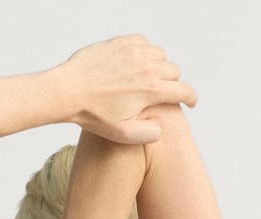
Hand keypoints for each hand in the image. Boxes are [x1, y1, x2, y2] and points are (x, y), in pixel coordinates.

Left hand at [53, 34, 197, 144]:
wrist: (68, 91)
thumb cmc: (93, 116)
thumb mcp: (122, 135)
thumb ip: (147, 134)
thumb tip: (163, 126)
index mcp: (150, 91)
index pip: (183, 90)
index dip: (191, 98)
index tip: (190, 102)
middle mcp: (145, 68)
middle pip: (174, 71)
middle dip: (173, 83)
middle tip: (164, 92)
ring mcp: (133, 52)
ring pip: (160, 55)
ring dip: (159, 66)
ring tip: (149, 78)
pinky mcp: (120, 42)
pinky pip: (143, 42)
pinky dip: (144, 52)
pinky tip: (136, 64)